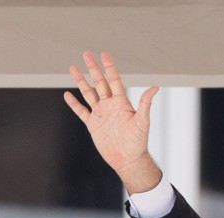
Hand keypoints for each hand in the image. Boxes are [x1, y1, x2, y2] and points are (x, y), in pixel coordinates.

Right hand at [63, 51, 161, 193]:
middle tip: (86, 53)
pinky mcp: (93, 124)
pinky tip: (67, 95)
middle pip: (100, 83)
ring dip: (81, 81)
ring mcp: (101, 114)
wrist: (128, 159)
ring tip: (73, 67)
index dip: (109, 67)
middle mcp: (110, 105)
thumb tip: (156, 87)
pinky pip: (81, 111)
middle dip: (93, 68)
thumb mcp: (142, 121)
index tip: (104, 54)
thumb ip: (145, 103)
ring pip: (88, 93)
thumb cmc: (138, 141)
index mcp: (122, 103)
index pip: (114, 80)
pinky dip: (74, 104)